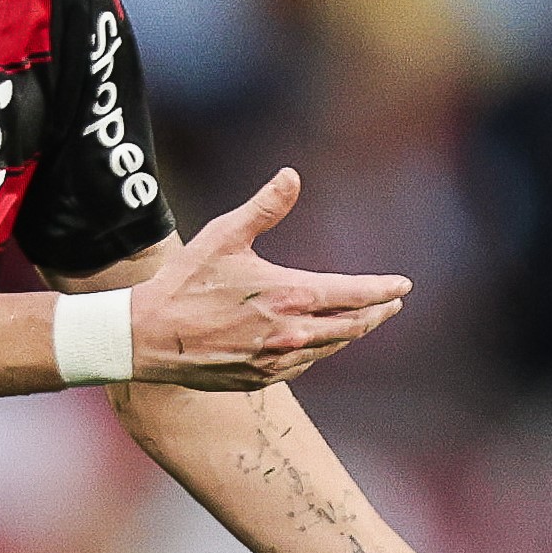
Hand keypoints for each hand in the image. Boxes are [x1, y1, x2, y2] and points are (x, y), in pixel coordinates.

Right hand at [130, 169, 410, 389]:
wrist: (148, 336)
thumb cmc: (185, 281)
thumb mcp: (223, 236)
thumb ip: (264, 207)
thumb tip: (292, 175)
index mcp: (290, 295)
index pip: (355, 294)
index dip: (384, 289)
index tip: (403, 286)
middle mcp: (293, 332)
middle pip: (353, 325)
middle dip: (377, 313)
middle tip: (392, 305)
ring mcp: (278, 359)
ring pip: (331, 347)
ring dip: (351, 333)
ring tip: (360, 322)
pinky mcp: (261, 377)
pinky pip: (304, 364)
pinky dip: (319, 351)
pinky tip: (317, 343)